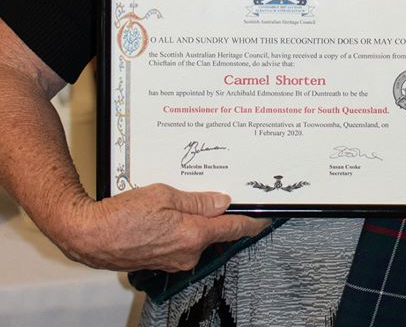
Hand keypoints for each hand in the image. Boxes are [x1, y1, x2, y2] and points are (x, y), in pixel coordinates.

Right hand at [58, 185, 269, 271]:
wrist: (89, 236)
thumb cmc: (121, 215)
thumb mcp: (164, 194)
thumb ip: (198, 200)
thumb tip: (223, 201)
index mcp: (193, 234)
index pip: (234, 230)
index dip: (253, 223)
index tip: (265, 219)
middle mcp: (187, 253)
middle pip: (217, 232)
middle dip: (220, 215)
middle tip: (219, 194)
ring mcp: (174, 261)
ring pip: (199, 237)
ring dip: (198, 221)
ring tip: (185, 201)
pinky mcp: (162, 262)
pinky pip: (183, 243)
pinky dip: (184, 229)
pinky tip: (170, 215)